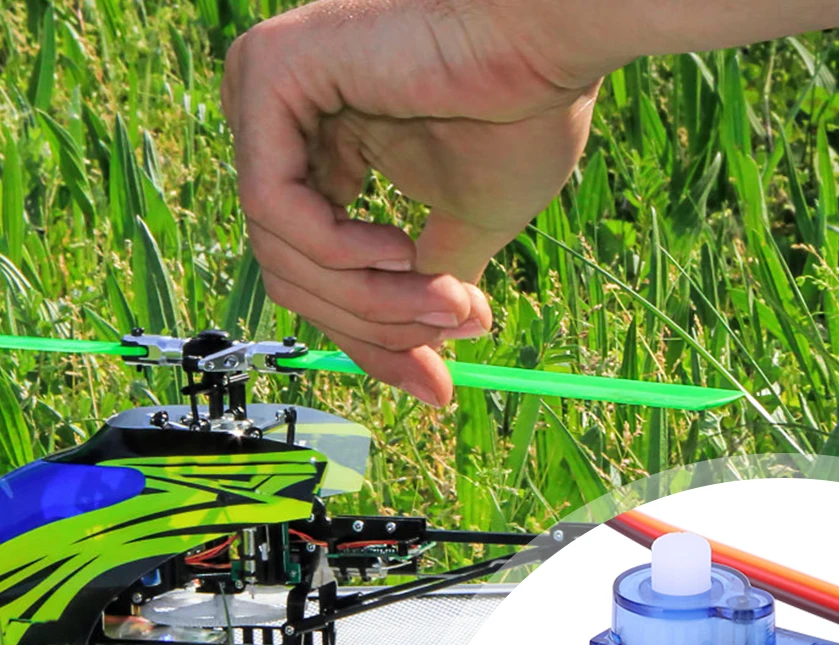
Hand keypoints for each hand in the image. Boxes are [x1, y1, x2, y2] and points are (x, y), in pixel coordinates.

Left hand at [221, 0, 604, 405]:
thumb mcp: (463, 232)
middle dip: (377, 327)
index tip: (434, 387)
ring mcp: (266, 96)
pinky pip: (276, 210)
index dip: (374, 342)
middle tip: (451, 332)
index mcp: (324, 153)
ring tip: (444, 300)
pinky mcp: (269, 75)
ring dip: (373, 302)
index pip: (319, 275)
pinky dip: (339, 254)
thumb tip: (418, 352)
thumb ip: (422, 286)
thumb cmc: (519, 116)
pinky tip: (400, 248)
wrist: (551, 44)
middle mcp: (285, 126)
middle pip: (296, 277)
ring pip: (285, 257)